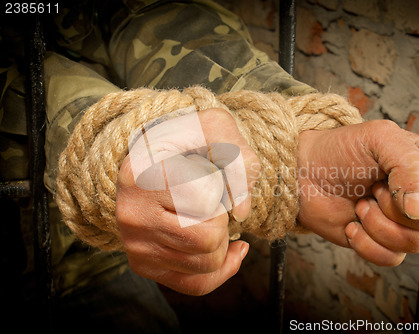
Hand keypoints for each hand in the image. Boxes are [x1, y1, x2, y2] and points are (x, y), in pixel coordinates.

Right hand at [116, 108, 259, 294]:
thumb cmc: (189, 141)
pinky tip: (223, 244)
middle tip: (208, 197)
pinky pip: (197, 284)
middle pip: (208, 239)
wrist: (156, 158)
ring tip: (206, 215)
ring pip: (207, 262)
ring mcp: (134, 243)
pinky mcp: (143, 264)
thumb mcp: (216, 128)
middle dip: (222, 218)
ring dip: (221, 239)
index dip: (220, 186)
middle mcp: (130, 212)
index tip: (205, 171)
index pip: (208, 198)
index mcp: (142, 172)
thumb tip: (240, 213)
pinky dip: (221, 267)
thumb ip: (238, 158)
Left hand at [297, 120, 418, 265]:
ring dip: (380, 226)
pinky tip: (351, 226)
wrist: (302, 174)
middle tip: (372, 190)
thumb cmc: (339, 150)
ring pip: (415, 243)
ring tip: (360, 205)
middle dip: (396, 207)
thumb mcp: (378, 138)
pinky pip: (392, 259)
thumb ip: (409, 164)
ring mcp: (399, 221)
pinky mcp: (379, 241)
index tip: (388, 175)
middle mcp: (417, 195)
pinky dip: (368, 245)